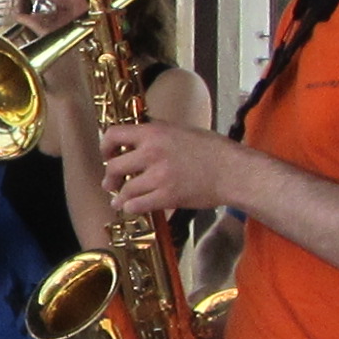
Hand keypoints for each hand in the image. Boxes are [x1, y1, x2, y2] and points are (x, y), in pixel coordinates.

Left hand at [97, 119, 238, 219]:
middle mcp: (152, 152)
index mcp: (154, 132)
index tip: (107, 155)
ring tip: (118, 200)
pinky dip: (131, 208)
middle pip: (114, 166)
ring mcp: (159, 176)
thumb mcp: (181, 130)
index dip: (105, 147)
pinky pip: (138, 205)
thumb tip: (136, 138)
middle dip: (110, 178)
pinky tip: (131, 208)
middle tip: (110, 183)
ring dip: (119, 197)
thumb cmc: (212, 150)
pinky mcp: (167, 196)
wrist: (233, 171)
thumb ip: (156, 134)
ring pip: (125, 190)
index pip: (114, 135)